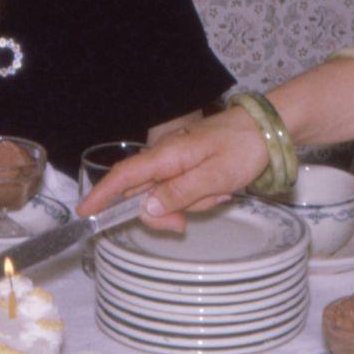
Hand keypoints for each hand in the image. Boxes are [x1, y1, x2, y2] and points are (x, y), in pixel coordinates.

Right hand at [75, 107, 271, 231]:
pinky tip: (220, 188)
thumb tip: (145, 208)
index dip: (102, 194)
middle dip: (163, 212)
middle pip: (144, 193)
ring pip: (167, 195)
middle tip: (184, 224)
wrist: (268, 129)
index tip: (84, 212)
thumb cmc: (242, 148)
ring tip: (218, 192)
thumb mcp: (214, 176)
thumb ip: (178, 192)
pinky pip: (184, 189)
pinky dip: (200, 196)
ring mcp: (178, 160)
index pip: (124, 176)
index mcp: (167, 155)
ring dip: (190, 202)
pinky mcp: (190, 165)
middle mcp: (166, 156)